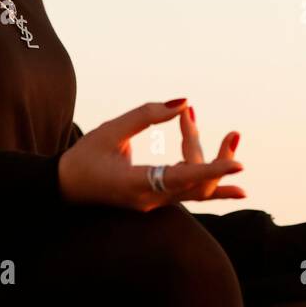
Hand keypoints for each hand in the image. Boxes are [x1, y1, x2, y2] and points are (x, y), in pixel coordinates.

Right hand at [57, 99, 246, 210]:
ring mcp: (154, 203)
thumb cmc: (84, 157)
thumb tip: (183, 103)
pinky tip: (230, 171)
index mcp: (134, 184)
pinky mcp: (156, 200)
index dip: (211, 170)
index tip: (239, 165)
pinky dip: (205, 173)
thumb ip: (146, 115)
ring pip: (195, 188)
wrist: (66, 188)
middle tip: (236, 133)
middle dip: (219, 160)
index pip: (180, 178)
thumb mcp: (110, 130)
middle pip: (196, 186)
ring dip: (214, 164)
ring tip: (233, 137)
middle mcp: (149, 199)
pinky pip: (188, 191)